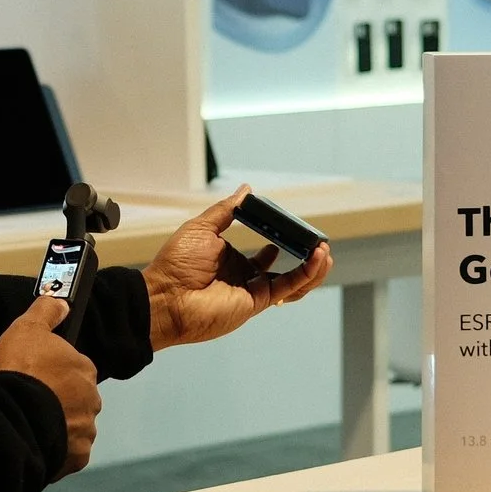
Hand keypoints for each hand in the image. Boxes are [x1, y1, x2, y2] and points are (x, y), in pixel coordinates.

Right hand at [0, 295, 102, 476]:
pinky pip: (68, 453)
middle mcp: (91, 400)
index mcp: (84, 369)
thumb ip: (46, 312)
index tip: (35, 376)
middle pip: (76, 399)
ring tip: (28, 422)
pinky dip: (55, 449)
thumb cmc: (18, 371)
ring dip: (57, 426)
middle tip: (30, 400)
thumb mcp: (26, 329)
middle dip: (58, 401)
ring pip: (73, 427)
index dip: (53, 373)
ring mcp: (85, 430)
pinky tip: (34, 440)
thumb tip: (62, 302)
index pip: (74, 369)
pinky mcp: (76, 456)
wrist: (10, 415)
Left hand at [144, 185, 332, 350]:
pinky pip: (287, 287)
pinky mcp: (257, 302)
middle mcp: (245, 278)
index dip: (280, 242)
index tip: (291, 228)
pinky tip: (317, 257)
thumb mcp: (202, 228)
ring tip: (324, 251)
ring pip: (293, 283)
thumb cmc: (176, 263)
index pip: (266, 256)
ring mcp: (252, 291)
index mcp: (233, 261)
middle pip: (284, 270)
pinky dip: (306, 273)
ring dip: (312, 269)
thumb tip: (246, 189)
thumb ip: (227, 210)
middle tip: (318, 244)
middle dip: (304, 258)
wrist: (165, 295)